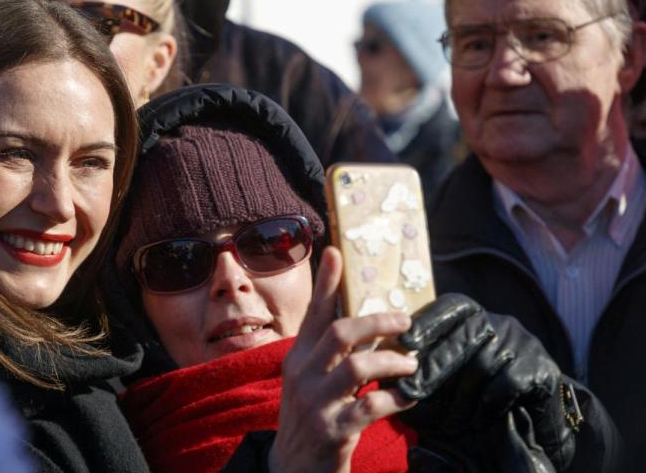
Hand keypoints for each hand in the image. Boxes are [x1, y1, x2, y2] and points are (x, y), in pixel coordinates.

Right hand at [269, 247, 417, 472]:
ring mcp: (316, 404)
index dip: (325, 284)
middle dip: (378, 322)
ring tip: (412, 365)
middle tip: (405, 323)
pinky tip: (408, 397)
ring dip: (392, 362)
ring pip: (357, 367)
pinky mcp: (333, 430)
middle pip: (340, 333)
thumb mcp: (308, 380)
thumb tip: (361, 323)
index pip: (313, 315)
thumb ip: (328, 352)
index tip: (336, 253)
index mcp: (297, 359)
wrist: (292, 468)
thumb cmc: (308, 417)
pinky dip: (396, 399)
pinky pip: (371, 407)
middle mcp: (302, 376)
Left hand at [391, 294, 577, 471]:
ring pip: (482, 364)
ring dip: (461, 397)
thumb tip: (390, 367)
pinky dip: (486, 406)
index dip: (426, 322)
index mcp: (475, 315)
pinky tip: (475, 422)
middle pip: (462, 338)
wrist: (536, 409)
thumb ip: (426, 361)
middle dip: (434, 367)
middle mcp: (499, 322)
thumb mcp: (453, 367)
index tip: (404, 342)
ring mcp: (522, 342)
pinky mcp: (540, 367)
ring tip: (447, 423)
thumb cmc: (480, 386)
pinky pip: (505, 384)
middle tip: (411, 391)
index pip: (448, 308)